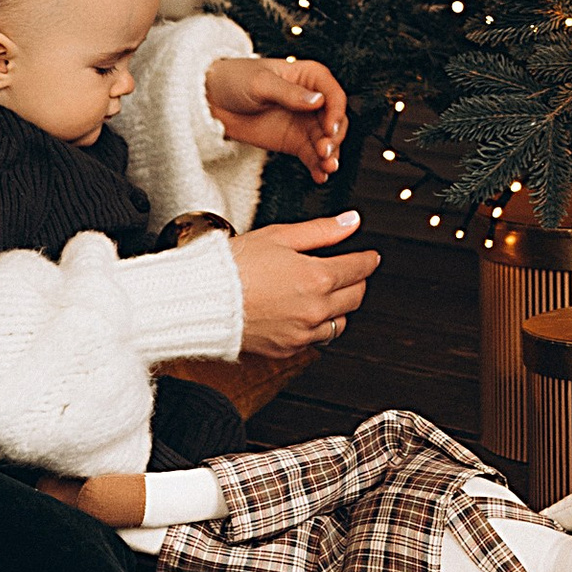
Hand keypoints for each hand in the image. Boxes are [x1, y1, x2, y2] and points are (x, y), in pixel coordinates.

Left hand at [205, 51, 347, 185]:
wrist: (211, 102)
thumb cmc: (235, 80)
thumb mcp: (261, 83)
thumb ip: (290, 93)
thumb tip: (318, 101)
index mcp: (309, 77)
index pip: (333, 95)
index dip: (335, 112)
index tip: (329, 128)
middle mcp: (312, 101)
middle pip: (335, 121)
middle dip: (334, 138)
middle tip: (324, 151)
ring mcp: (304, 123)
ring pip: (327, 141)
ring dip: (330, 155)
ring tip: (326, 167)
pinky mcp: (294, 142)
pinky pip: (312, 156)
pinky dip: (318, 166)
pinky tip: (320, 176)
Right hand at [231, 212, 377, 361]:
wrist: (201, 300)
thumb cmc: (233, 266)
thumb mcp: (279, 236)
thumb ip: (321, 230)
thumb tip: (350, 222)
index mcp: (317, 278)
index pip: (359, 269)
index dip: (368, 259)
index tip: (369, 257)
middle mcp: (314, 309)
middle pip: (355, 297)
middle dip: (356, 282)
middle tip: (349, 272)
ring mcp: (301, 333)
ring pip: (339, 324)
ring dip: (339, 308)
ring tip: (325, 294)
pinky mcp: (286, 349)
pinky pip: (315, 341)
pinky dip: (316, 327)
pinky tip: (303, 313)